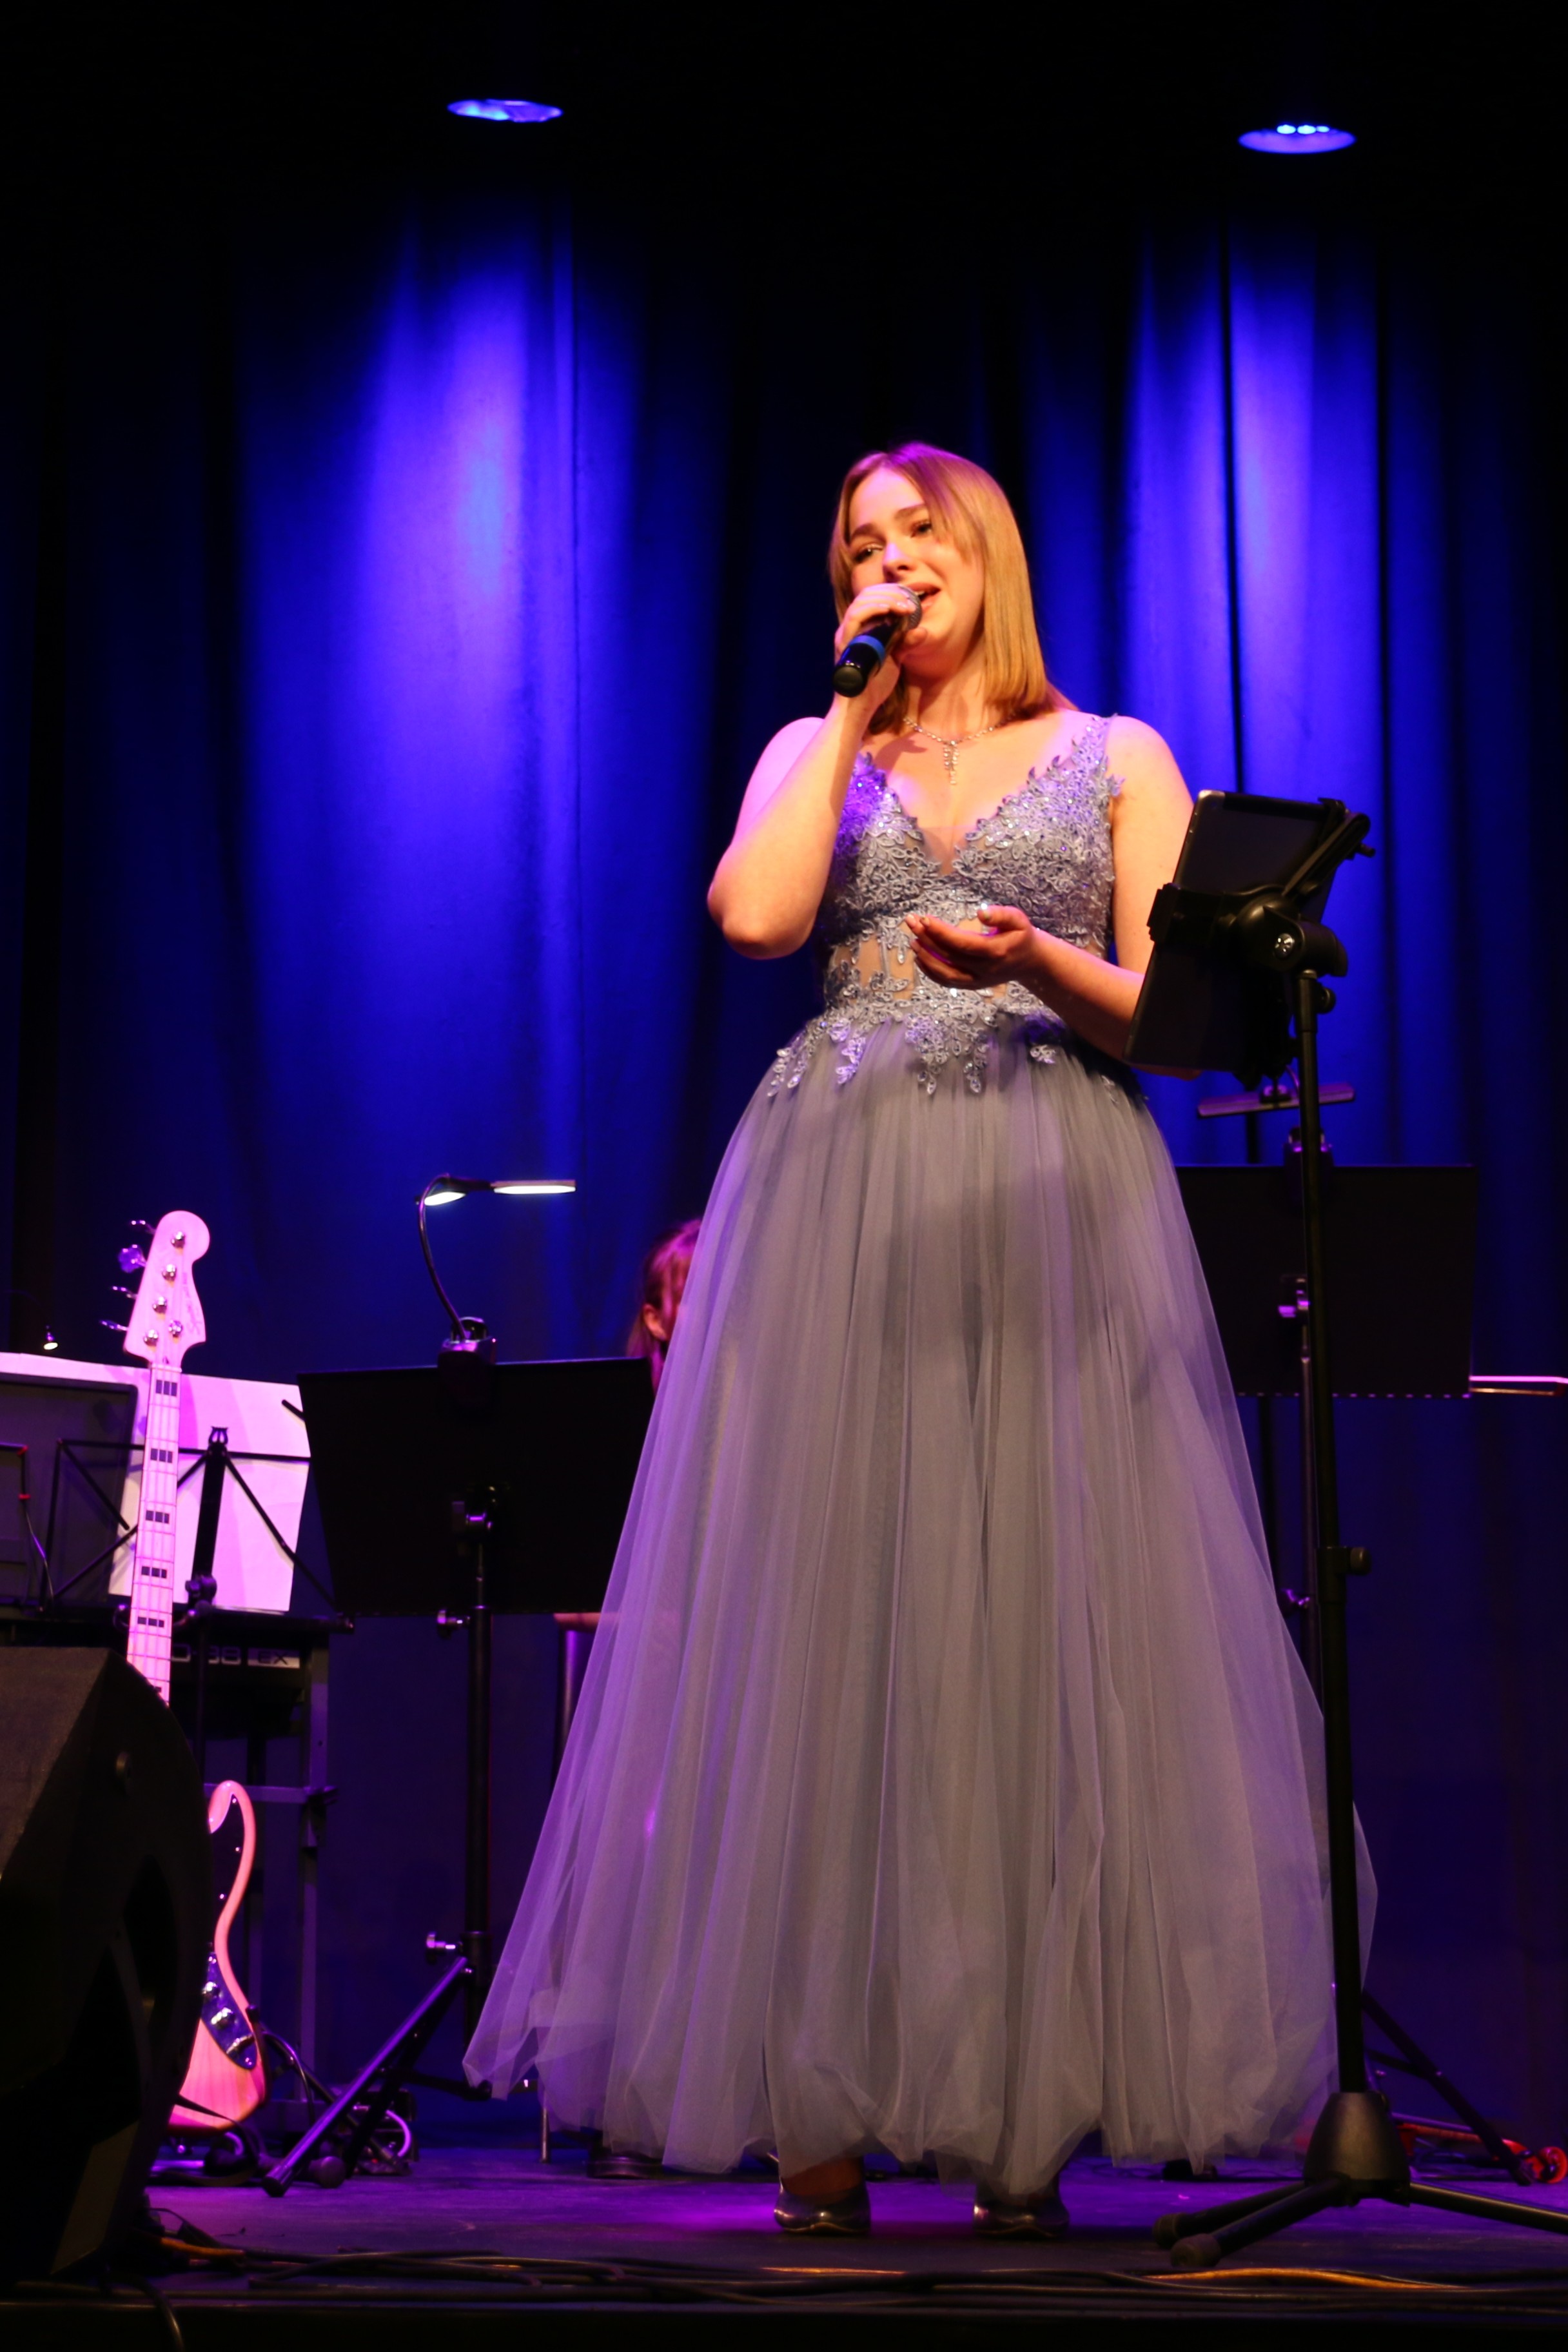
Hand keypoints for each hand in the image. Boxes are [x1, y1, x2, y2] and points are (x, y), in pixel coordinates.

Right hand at [833, 584, 922, 722]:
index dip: (892, 593)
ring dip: (886, 599)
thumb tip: (923, 630)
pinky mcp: (845, 643)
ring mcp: (846, 634)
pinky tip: (889, 610)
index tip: (913, 601)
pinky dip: (873, 609)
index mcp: (862, 628)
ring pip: (861, 601)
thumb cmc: (875, 684)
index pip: (872, 598)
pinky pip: (856, 617)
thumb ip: (905, 643)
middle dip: (891, 593)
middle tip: (911, 602)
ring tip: (905, 606)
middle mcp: (851, 627)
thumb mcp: (896, 659)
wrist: (862, 706)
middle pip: (867, 595)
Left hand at [905, 902, 1044, 990]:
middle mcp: (984, 969)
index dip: (940, 931)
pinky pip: (947, 982)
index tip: (924, 918)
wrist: (1030, 962)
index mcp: (995, 951)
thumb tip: (981, 912)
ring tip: (912, 940)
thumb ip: (1001, 915)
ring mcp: (977, 980)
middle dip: (927, 938)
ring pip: (945, 974)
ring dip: (925, 958)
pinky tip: (920, 957)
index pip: (961, 943)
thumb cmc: (1021, 935)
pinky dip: (931, 972)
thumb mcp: (1018, 920)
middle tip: (911, 922)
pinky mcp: (972, 985)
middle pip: (949, 956)